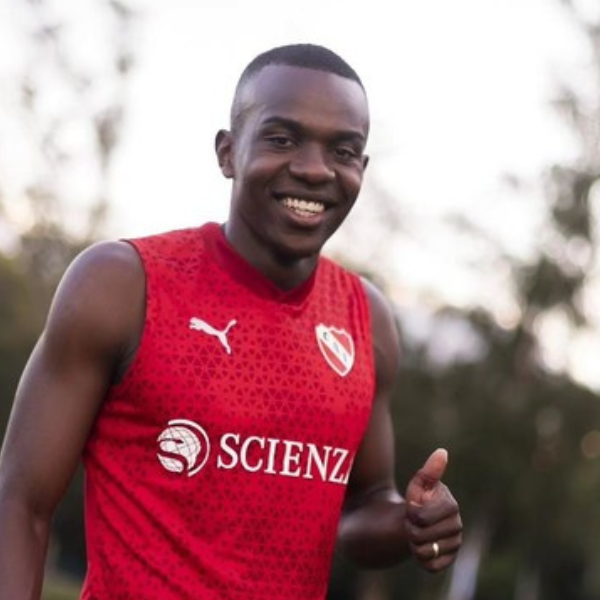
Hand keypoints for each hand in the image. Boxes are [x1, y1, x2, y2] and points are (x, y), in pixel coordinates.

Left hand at [404, 448, 462, 571]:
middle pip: (420, 536)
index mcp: (451, 506)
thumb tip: (442, 451)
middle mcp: (457, 526)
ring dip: (414, 543)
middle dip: (411, 528)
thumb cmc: (419, 498)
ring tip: (418, 533)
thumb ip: (430, 470)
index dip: (411, 513)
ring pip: (424, 552)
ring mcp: (455, 544)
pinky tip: (423, 546)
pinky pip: (431, 566)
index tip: (413, 506)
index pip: (421, 517)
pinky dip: (421, 558)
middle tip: (414, 522)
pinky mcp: (449, 560)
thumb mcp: (419, 483)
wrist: (417, 520)